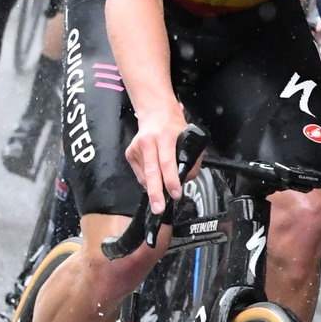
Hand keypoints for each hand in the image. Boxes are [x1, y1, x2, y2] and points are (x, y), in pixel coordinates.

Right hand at [125, 100, 191, 215]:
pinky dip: (148, 180)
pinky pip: (140, 174)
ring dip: (154, 188)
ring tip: (161, 195)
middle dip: (156, 193)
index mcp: (165, 137)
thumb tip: (187, 179)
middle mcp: (148, 142)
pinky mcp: (129, 153)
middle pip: (151, 172)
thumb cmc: (174, 126)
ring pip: (145, 176)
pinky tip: (155, 177)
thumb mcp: (188, 137)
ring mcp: (136, 148)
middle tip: (159, 209)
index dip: (171, 180)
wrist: (155, 112)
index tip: (176, 194)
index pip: (167, 162)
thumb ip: (191, 159)